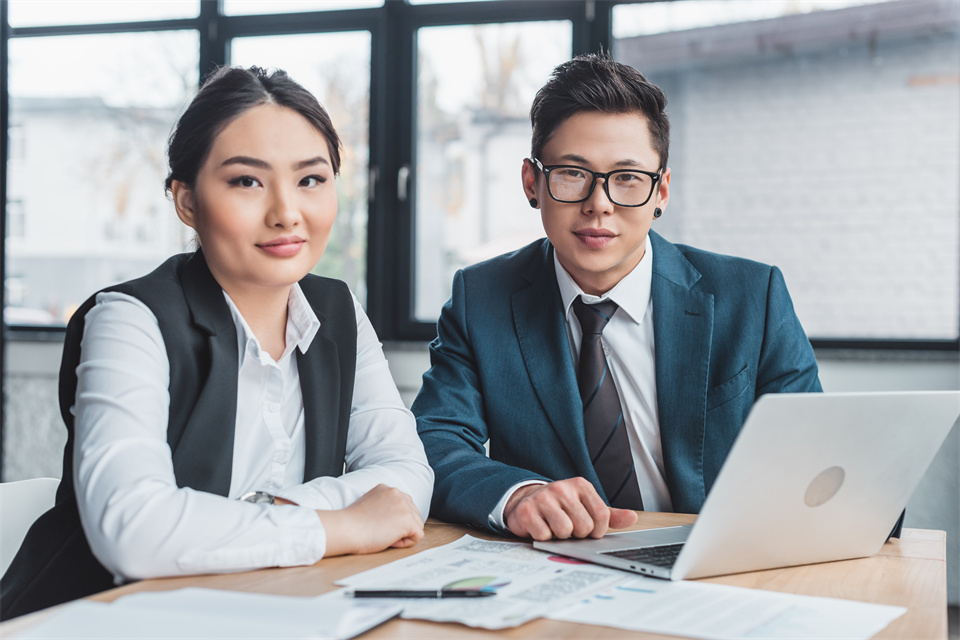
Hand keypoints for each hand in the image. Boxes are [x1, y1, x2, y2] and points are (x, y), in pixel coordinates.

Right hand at [317, 484, 423, 555]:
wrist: (347, 529)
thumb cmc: (353, 523)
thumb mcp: (369, 505)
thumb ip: (384, 505)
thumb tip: (394, 517)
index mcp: (386, 488)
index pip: (403, 504)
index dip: (394, 519)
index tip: (379, 524)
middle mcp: (397, 493)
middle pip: (412, 513)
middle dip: (401, 525)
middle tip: (381, 531)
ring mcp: (404, 505)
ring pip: (416, 524)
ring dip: (403, 533)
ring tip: (384, 534)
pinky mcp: (408, 520)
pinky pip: (418, 535)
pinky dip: (406, 542)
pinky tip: (390, 540)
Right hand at [504, 478, 637, 540]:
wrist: (527, 501)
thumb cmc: (561, 507)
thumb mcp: (586, 507)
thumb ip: (609, 514)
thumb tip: (632, 517)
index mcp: (581, 485)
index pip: (602, 516)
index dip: (597, 531)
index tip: (588, 529)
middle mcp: (562, 488)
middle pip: (584, 527)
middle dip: (577, 533)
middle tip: (567, 525)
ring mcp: (543, 498)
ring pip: (565, 531)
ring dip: (560, 536)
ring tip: (554, 525)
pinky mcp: (527, 511)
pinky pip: (544, 536)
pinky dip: (543, 537)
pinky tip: (541, 526)